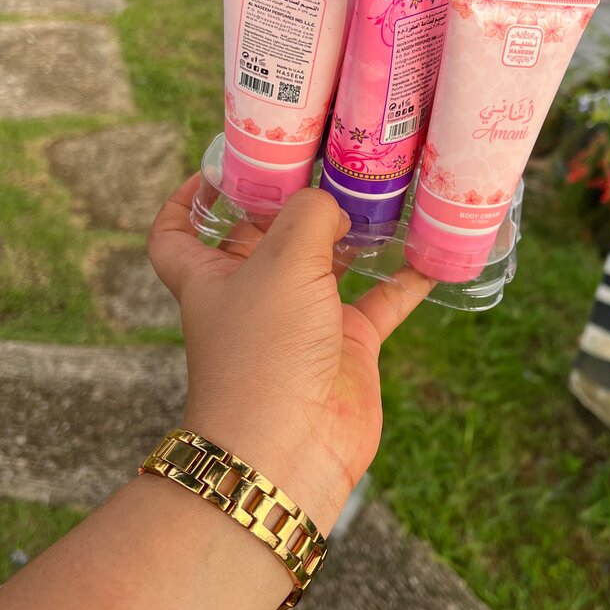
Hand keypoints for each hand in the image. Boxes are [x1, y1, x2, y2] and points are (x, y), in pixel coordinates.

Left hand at [148, 177, 431, 533]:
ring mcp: (303, 321)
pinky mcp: (348, 347)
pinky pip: (381, 302)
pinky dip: (405, 279)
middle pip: (264, 236)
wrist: (290, 450)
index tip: (213, 170)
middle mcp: (253, 294)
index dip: (184, 200)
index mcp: (211, 275)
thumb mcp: (282, 262)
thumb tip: (333, 208)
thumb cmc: (265, 352)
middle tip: (330, 159)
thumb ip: (309, 216)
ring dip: (352, 233)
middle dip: (291, 202)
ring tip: (384, 193)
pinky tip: (432, 252)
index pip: (177, 234)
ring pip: (328, 263)